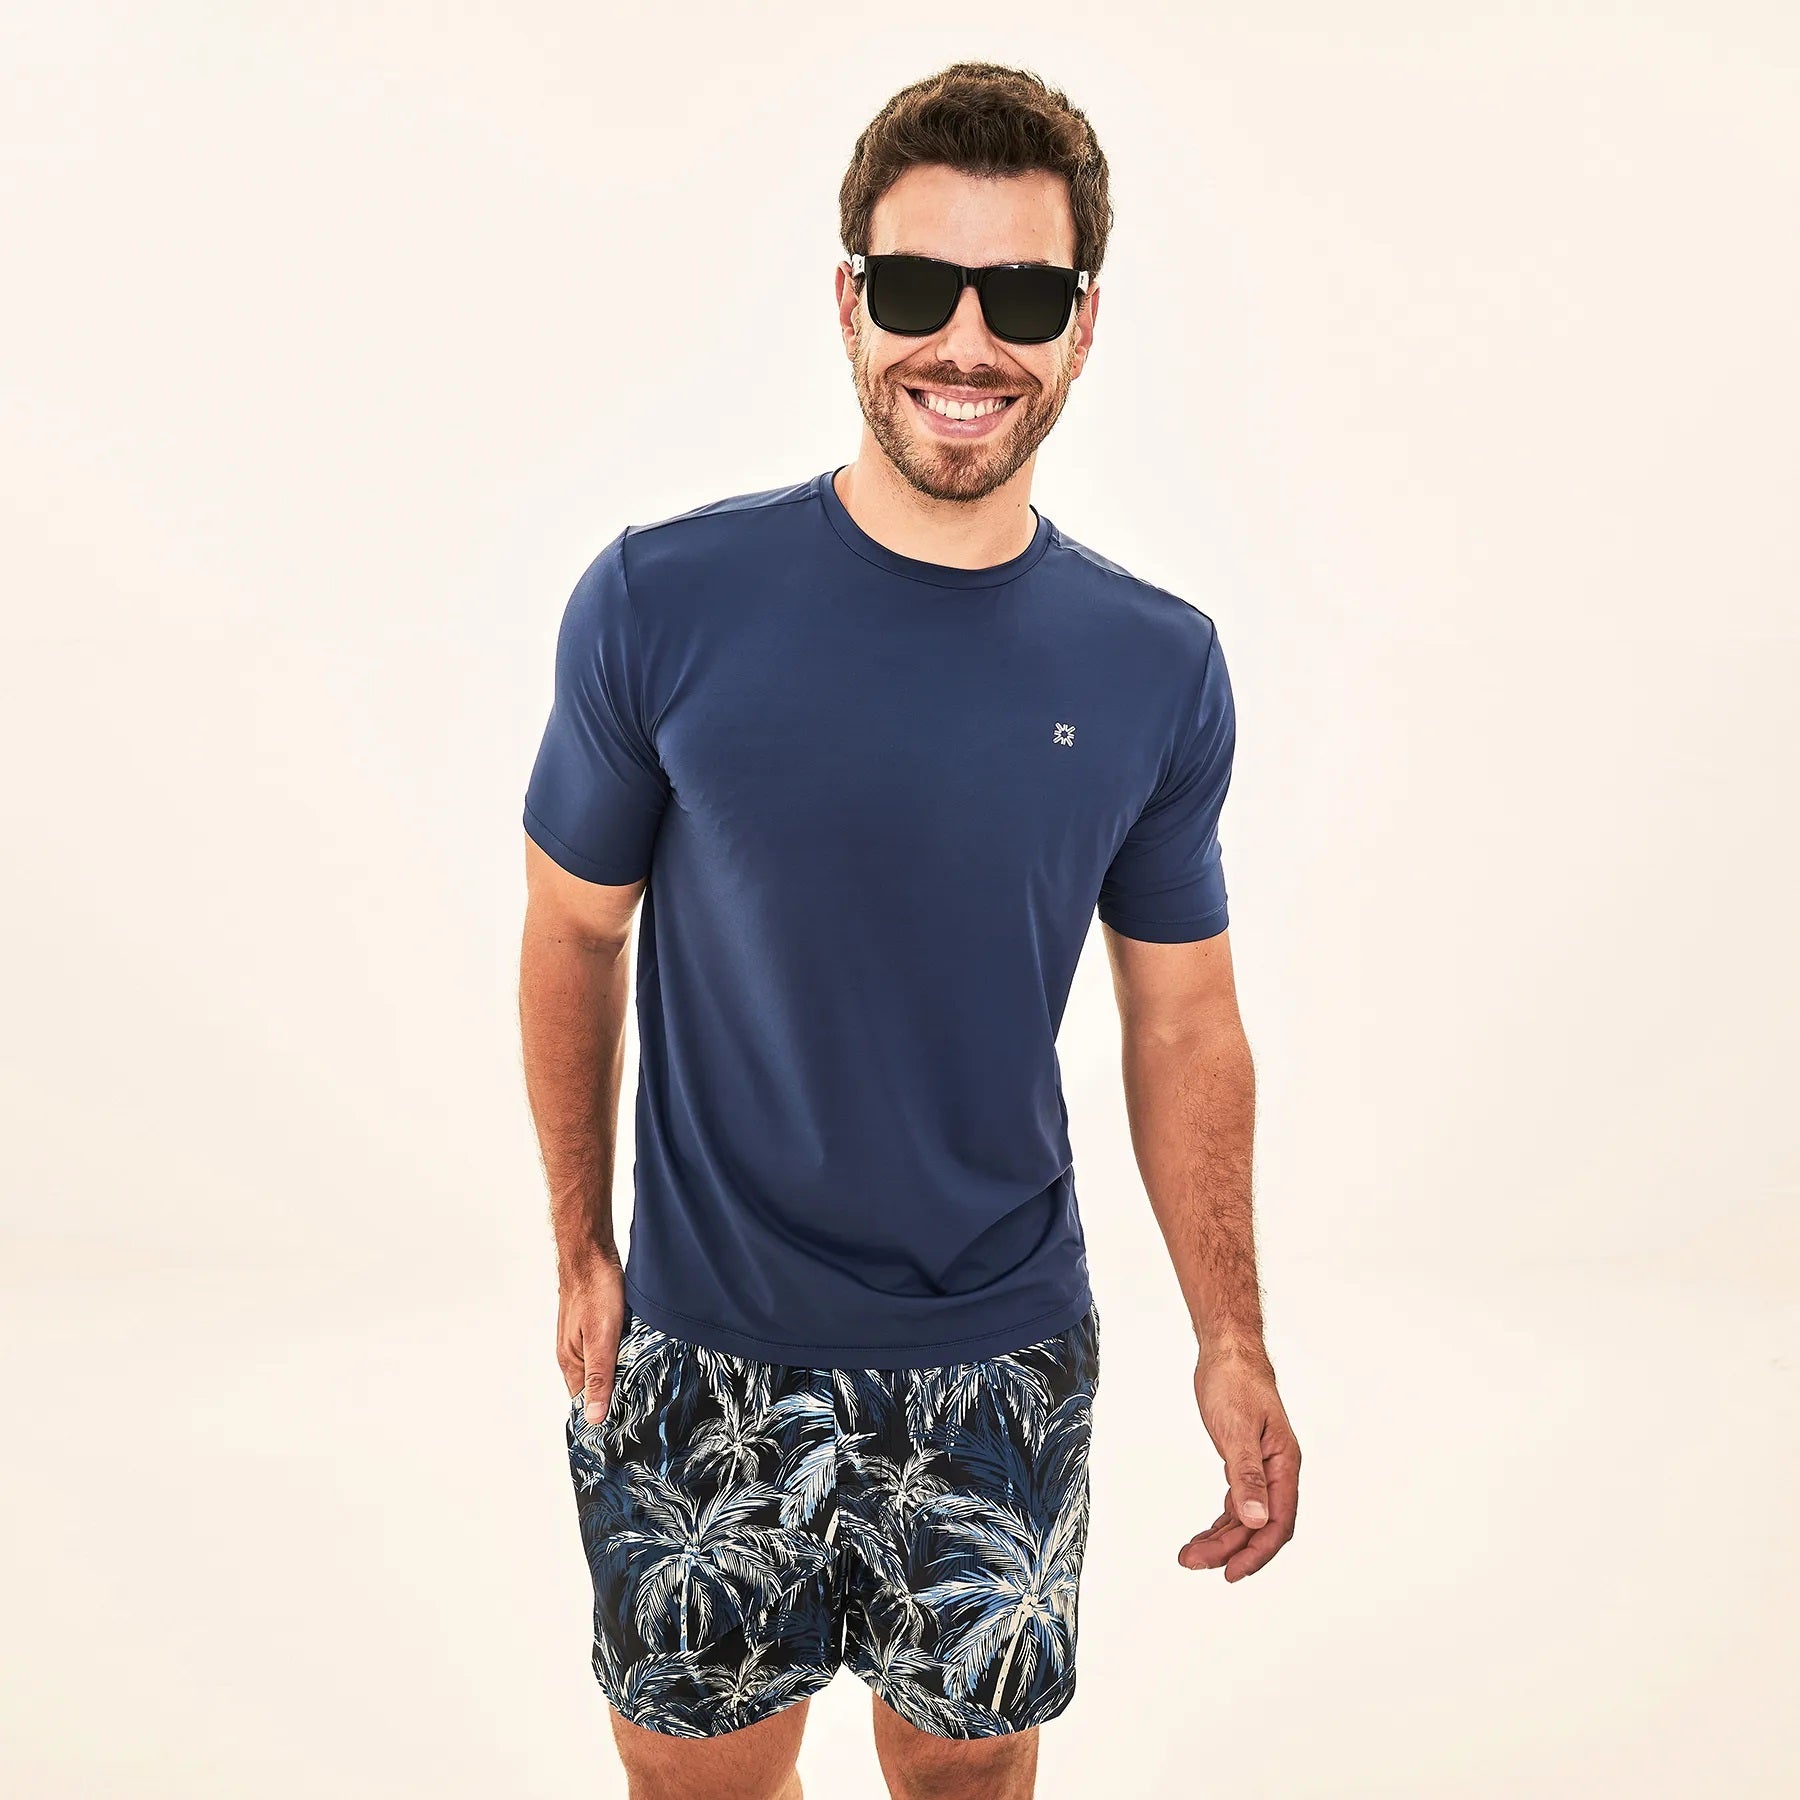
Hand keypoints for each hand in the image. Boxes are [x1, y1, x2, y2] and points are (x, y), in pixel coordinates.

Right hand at [556, 1255, 625, 1426]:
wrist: (591, 1252)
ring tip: (643, 1391)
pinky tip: (637, 1358)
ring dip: (620, 1378)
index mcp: (572, 1363)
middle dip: (614, 1401)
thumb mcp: (602, 1338)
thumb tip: (593, 1417)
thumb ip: (599, 1377)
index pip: (584, 1404)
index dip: (602, 1417)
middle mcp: (574, 1354)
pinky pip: (608, 1351)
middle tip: (641, 1413)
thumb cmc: (594, 1291)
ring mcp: (583, 1339)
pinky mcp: (595, 1326)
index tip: (624, 1431)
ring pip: (603, 1369)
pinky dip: (622, 1358)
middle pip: (593, 1388)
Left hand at [1179, 1342, 1299, 1581]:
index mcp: (1283, 1464)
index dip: (1257, 1552)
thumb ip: (1247, 1476)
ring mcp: (1261, 1468)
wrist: (1227, 1352)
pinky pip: (1238, 1503)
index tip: (1231, 1573)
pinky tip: (1207, 1534)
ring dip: (1222, 1539)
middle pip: (1259, 1525)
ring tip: (1190, 1554)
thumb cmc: (1236, 1382)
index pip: (1278, 1522)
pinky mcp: (1243, 1462)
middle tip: (1194, 1562)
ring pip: (1247, 1517)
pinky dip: (1223, 1522)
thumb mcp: (1238, 1430)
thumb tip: (1256, 1521)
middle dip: (1229, 1549)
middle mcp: (1276, 1471)